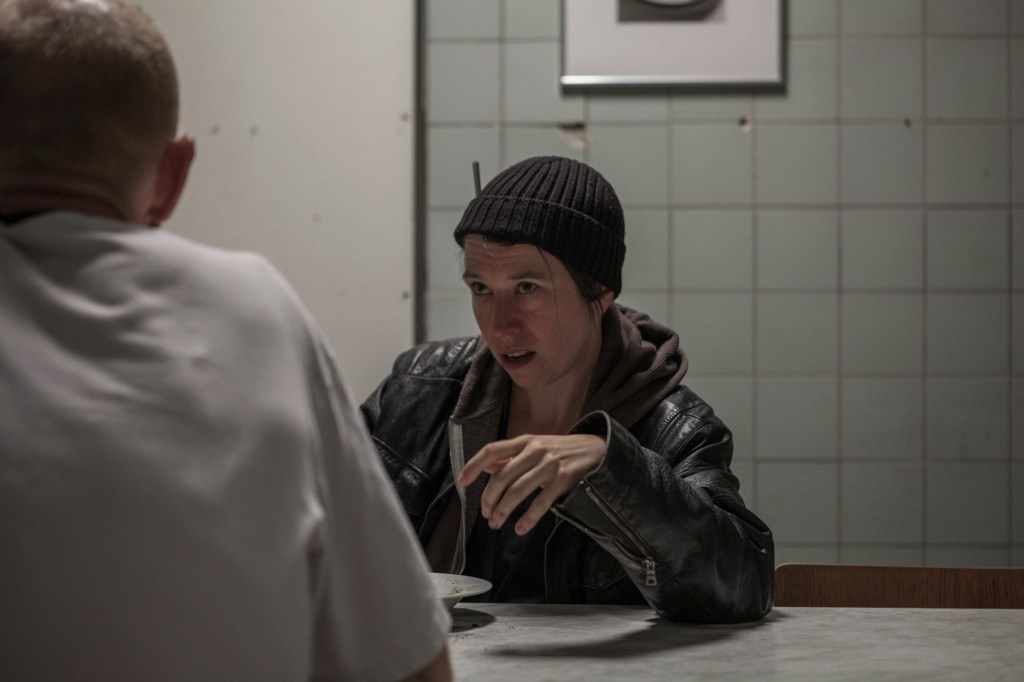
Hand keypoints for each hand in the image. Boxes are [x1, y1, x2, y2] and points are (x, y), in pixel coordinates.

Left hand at [457, 433, 605, 535]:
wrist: (597, 450)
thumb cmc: (561, 450)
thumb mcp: (535, 447)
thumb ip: (511, 457)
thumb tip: (486, 466)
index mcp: (524, 441)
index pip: (491, 450)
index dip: (473, 466)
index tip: (461, 482)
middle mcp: (534, 450)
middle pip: (501, 477)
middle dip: (489, 499)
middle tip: (486, 514)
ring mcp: (549, 464)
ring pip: (517, 491)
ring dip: (503, 511)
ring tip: (496, 523)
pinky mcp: (563, 479)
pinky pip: (541, 503)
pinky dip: (528, 518)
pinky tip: (520, 528)